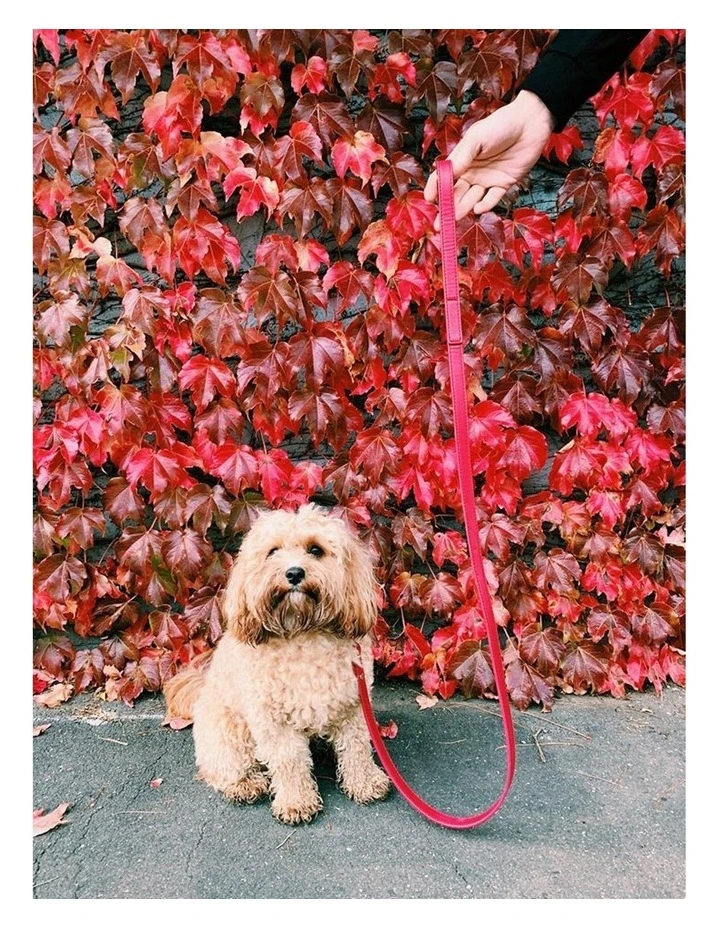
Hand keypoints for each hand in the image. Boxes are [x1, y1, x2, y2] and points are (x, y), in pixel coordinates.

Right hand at [424, 90, 554, 227]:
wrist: (530, 123)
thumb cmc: (500, 125)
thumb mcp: (476, 138)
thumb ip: (461, 157)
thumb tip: (446, 175)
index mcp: (462, 160)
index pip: (443, 177)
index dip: (435, 188)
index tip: (429, 200)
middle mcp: (472, 172)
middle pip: (456, 193)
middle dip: (447, 208)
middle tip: (439, 223)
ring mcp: (487, 179)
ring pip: (471, 199)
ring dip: (462, 209)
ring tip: (455, 218)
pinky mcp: (503, 184)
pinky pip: (492, 199)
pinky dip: (485, 205)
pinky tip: (478, 209)